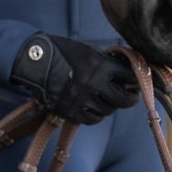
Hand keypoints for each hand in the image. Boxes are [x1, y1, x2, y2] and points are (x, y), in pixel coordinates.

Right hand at [10, 33, 138, 123]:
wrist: (34, 62)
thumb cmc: (64, 52)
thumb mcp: (88, 51)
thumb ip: (107, 62)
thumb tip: (128, 73)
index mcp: (99, 64)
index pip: (129, 76)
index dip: (136, 80)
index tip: (137, 82)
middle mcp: (92, 83)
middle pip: (123, 99)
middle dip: (130, 99)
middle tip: (131, 96)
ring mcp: (81, 99)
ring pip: (108, 110)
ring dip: (110, 106)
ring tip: (106, 99)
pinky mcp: (70, 111)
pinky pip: (92, 119)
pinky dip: (96, 115)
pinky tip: (94, 107)